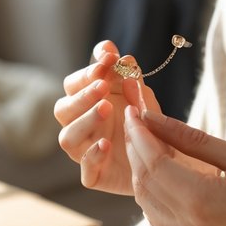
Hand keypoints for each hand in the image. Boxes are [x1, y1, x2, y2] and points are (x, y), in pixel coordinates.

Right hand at [54, 40, 161, 195]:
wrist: (162, 156)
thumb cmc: (144, 121)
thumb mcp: (140, 93)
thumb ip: (126, 72)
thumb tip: (112, 49)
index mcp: (85, 103)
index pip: (73, 84)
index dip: (87, 72)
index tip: (109, 60)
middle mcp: (79, 126)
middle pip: (63, 109)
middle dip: (82, 96)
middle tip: (103, 86)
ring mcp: (84, 151)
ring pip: (67, 138)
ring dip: (84, 121)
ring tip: (106, 108)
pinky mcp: (95, 175)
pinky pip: (85, 170)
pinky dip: (93, 155)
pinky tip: (107, 143)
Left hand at [121, 101, 225, 225]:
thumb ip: (195, 139)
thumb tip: (155, 119)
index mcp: (202, 199)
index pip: (155, 162)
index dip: (141, 133)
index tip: (134, 108)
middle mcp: (187, 219)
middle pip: (144, 177)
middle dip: (134, 143)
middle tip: (134, 115)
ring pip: (142, 193)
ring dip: (138, 162)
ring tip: (144, 133)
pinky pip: (151, 207)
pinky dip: (147, 181)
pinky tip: (155, 160)